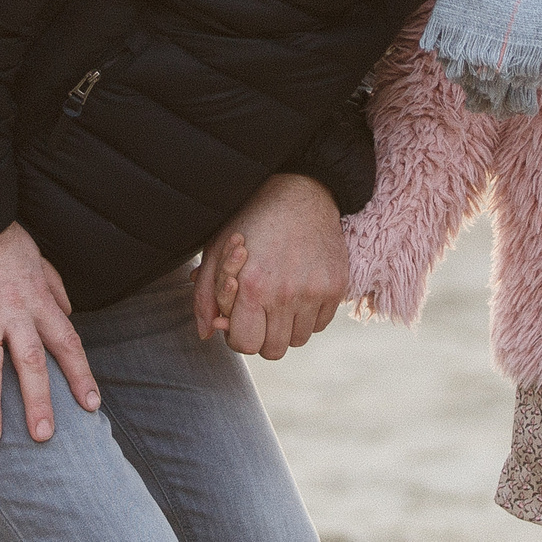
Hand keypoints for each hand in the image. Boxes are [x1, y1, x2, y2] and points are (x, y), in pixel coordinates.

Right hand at [0, 222, 99, 446]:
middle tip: (44, 436)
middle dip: (39, 400)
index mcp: (38, 300)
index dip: (80, 375)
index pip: (67, 342)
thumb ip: (54, 286)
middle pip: (31, 362)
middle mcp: (14, 312)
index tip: (91, 405)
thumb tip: (68, 312)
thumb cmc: (0, 235)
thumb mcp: (37, 256)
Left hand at [190, 173, 347, 359]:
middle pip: (273, 349)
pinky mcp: (336, 287)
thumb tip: (207, 333)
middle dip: (263, 336)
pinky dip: (309, 317)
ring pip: (298, 340)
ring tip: (280, 301)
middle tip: (261, 313)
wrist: (302, 192)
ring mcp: (314, 292)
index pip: (244, 344)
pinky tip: (300, 292)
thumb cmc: (254, 220)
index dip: (239, 336)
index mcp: (252, 286)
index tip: (242, 321)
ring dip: (287, 328)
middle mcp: (285, 294)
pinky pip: (321, 324)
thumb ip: (205, 295)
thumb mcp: (217, 250)